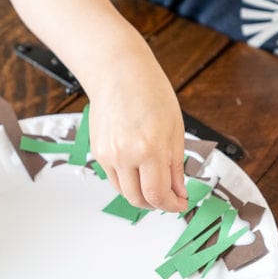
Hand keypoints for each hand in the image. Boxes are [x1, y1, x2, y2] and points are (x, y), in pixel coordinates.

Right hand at [85, 30, 187, 211]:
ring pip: (125, 192)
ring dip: (142, 195)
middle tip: (169, 198)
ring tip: (155, 183)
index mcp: (150, 149)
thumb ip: (176, 166)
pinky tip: (139, 169)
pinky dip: (128, 181)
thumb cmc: (150, 92)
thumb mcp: (176, 130)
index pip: (159, 195)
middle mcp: (126, 155)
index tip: (180, 204)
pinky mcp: (98, 152)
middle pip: (139, 200)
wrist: (118, 73)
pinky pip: (114, 178)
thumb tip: (179, 192)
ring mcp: (108, 155)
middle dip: (157, 204)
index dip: (172, 205)